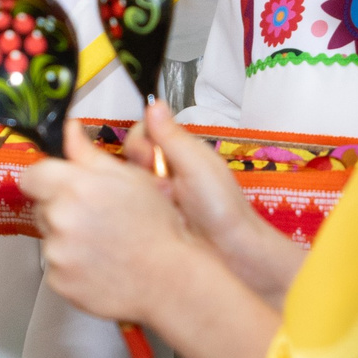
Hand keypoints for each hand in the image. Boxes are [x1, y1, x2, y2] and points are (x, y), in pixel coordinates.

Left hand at [20, 119, 199, 325]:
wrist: (169, 279)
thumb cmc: (157, 228)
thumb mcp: (130, 177)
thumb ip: (89, 153)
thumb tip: (71, 130)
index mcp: (75, 186)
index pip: (32, 175)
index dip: (46, 179)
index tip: (60, 185)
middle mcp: (61, 218)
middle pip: (41, 206)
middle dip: (62, 207)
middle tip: (95, 216)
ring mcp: (57, 252)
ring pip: (49, 237)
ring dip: (67, 237)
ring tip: (103, 242)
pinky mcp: (59, 281)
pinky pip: (56, 266)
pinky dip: (72, 265)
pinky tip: (100, 262)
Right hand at [124, 102, 302, 304]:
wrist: (231, 254)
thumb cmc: (223, 209)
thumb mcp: (196, 166)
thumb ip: (172, 136)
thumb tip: (154, 103)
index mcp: (181, 152)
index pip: (143, 133)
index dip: (140, 142)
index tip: (147, 157)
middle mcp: (166, 171)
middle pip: (130, 157)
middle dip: (139, 170)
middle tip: (160, 186)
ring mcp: (157, 196)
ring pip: (127, 183)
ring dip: (140, 193)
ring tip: (163, 205)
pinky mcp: (149, 219)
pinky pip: (128, 208)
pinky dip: (136, 212)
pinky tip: (151, 220)